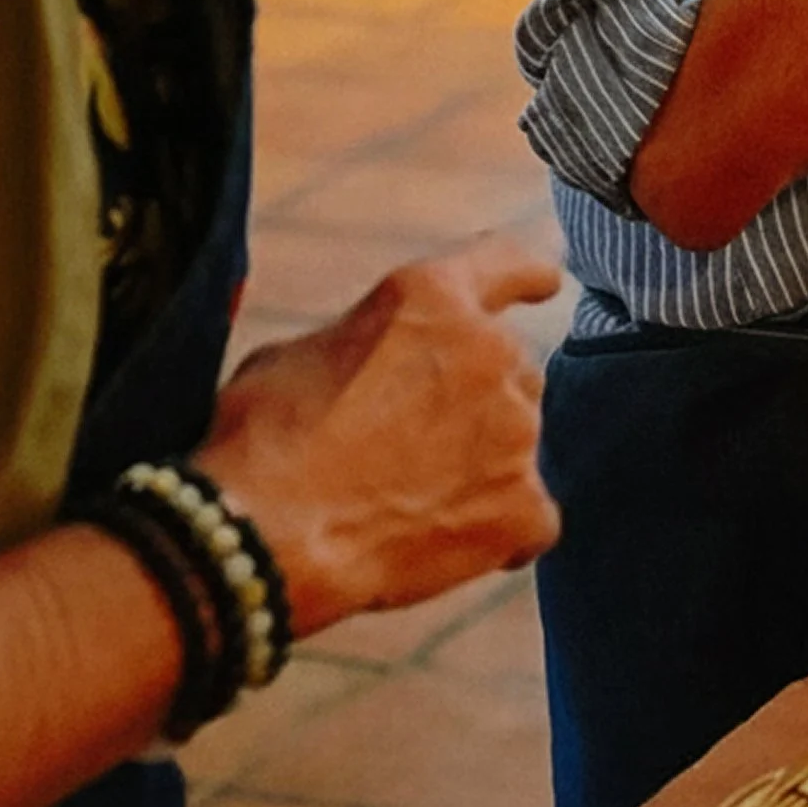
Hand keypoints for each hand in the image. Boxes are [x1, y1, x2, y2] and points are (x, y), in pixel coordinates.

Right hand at [197, 236, 561, 637]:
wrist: (264, 536)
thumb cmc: (262, 439)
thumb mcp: (302, 350)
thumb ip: (370, 342)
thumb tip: (380, 361)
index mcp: (433, 297)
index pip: (505, 264)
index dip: (525, 276)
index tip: (544, 283)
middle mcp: (491, 351)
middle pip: (510, 368)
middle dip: (475, 398)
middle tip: (408, 442)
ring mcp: (515, 430)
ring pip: (519, 439)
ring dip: (482, 460)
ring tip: (407, 499)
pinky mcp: (522, 506)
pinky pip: (531, 516)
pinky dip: (500, 530)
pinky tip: (446, 543)